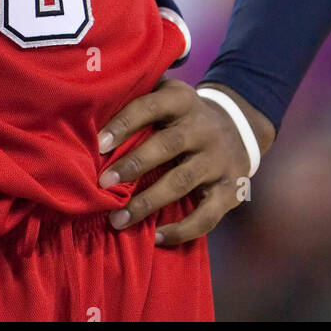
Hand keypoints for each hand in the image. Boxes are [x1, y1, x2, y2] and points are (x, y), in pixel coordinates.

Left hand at [96, 78, 274, 245]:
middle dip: (133, 165)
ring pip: (182, 182)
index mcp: (182, 100)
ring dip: (148, 202)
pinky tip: (156, 237)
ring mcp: (219, 160)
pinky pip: (207, 215)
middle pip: (168, 145)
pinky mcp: (230, 190)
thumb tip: (91, 101)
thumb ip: (137, 93)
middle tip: (103, 183)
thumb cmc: (183, 114)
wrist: (238, 127)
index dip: (125, 123)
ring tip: (117, 219)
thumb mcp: (167, 93)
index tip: (99, 144)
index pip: (151, 107)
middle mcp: (203, 128)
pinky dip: (182, 230)